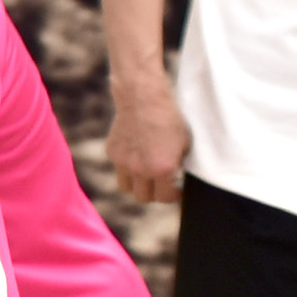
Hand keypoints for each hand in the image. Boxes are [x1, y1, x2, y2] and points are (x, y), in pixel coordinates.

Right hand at [106, 78, 186, 205]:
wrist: (144, 99)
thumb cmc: (170, 119)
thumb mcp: (184, 144)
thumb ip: (178, 165)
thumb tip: (177, 178)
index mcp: (162, 169)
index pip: (164, 198)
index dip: (172, 196)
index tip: (175, 190)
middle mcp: (139, 169)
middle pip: (143, 198)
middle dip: (154, 193)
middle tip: (161, 184)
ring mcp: (122, 162)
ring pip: (127, 187)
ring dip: (137, 185)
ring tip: (146, 174)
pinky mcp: (112, 152)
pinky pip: (119, 168)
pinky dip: (127, 166)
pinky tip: (137, 152)